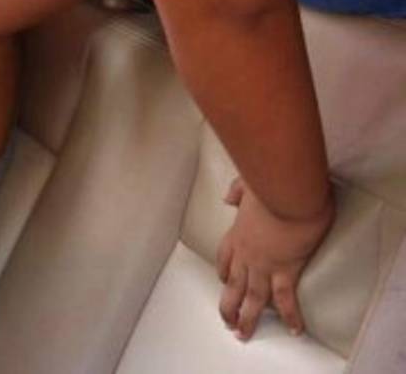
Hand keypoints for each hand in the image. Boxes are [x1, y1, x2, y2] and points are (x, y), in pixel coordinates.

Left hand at [216, 176, 334, 340]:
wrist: (286, 191)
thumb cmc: (269, 184)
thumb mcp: (247, 184)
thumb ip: (236, 192)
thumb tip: (228, 197)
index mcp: (237, 232)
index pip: (225, 257)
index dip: (223, 270)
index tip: (223, 280)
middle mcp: (246, 253)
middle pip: (233, 284)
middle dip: (228, 305)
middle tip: (226, 322)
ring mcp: (263, 264)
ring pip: (252, 298)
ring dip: (247, 318)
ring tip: (243, 335)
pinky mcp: (285, 270)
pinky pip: (286, 300)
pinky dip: (290, 317)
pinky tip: (295, 331)